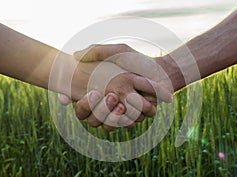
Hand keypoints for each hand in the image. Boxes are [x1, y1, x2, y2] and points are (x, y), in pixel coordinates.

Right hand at [56, 52, 172, 130]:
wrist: (161, 72)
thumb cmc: (138, 60)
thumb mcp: (118, 51)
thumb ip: (97, 50)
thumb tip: (75, 56)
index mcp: (98, 92)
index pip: (81, 108)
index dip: (85, 105)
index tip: (95, 92)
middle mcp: (106, 105)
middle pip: (93, 120)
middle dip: (101, 110)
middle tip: (112, 96)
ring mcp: (119, 113)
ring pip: (107, 125)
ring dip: (114, 115)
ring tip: (122, 103)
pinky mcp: (132, 118)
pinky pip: (124, 125)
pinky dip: (128, 118)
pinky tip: (132, 106)